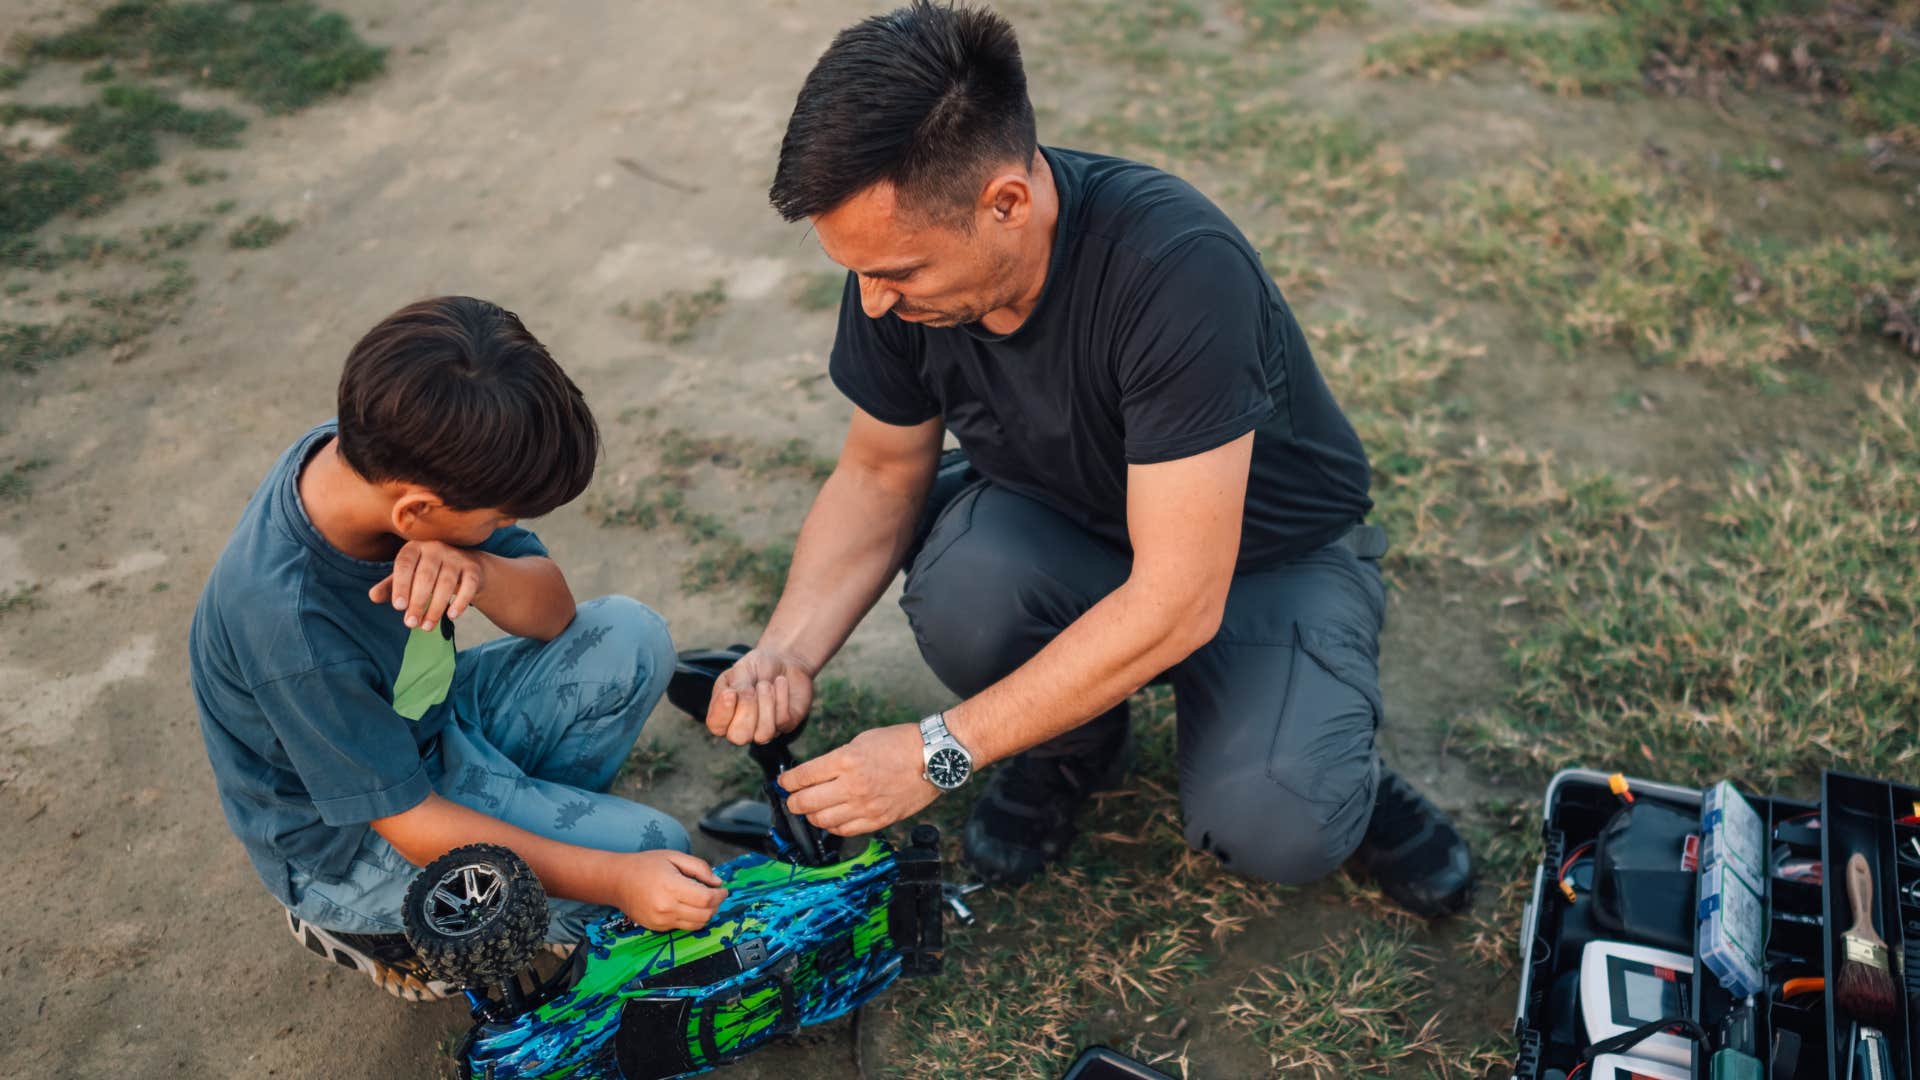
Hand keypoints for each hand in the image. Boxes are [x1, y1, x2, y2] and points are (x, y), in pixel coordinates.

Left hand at [369, 541, 485, 629]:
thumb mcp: (406, 577)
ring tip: (426, 627)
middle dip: (418, 603)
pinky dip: (461, 601)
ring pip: (446, 584)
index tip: (398, 607)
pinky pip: (468, 585)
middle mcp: (435, 548)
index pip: (405, 565)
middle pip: (425, 577)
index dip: (401, 586)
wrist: (463, 565)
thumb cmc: (427, 572)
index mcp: (414, 548)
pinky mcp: (473, 569)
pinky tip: (452, 616)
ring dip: (436, 608)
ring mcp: (456, 557)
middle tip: (410, 624)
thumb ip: (390, 586)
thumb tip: (373, 596)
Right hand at [613, 850, 727, 930]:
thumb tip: (717, 882)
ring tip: (704, 901)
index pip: (706, 899)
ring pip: (696, 924)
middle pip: (705, 915)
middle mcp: (666, 907)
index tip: (723, 889)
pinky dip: (692, 918)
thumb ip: (699, 868)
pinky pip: (683, 927)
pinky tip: (688, 906)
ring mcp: (661, 920)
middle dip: (716, 905)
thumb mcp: (674, 856)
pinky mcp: (657, 928)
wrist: (617, 881)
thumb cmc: (645, 865)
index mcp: (671, 887)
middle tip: (716, 895)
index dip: (720, 895)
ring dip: (706, 914)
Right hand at [705, 647, 814, 744]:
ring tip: (767, 684)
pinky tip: (780, 684)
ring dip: (766, 701)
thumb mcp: (741, 669)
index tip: (731, 692)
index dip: (723, 711)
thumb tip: (731, 697)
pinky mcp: (785, 725)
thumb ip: (735, 687)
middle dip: (747, 708)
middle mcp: (742, 726)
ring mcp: (764, 729)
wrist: (786, 659)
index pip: (715, 726)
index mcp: (724, 712)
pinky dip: (781, 697)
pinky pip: (782, 720)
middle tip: (752, 688)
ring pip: (763, 733)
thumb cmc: (758, 666)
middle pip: (739, 737)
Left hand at [782, 723, 938, 835]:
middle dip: (793, 802)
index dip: (787, 782)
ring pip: (822, 821)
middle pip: (806, 802)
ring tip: (811, 810)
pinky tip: (832, 819)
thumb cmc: (900, 743)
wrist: (934, 758)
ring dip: (811, 816)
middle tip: (792, 799)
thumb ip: (837, 759)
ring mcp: (865, 806)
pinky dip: (833, 827)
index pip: (802, 777)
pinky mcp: (878, 820)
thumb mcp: (862, 741)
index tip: (784, 783)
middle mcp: (852, 786)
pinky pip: (845, 831)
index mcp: (845, 760)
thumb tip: (817, 775)